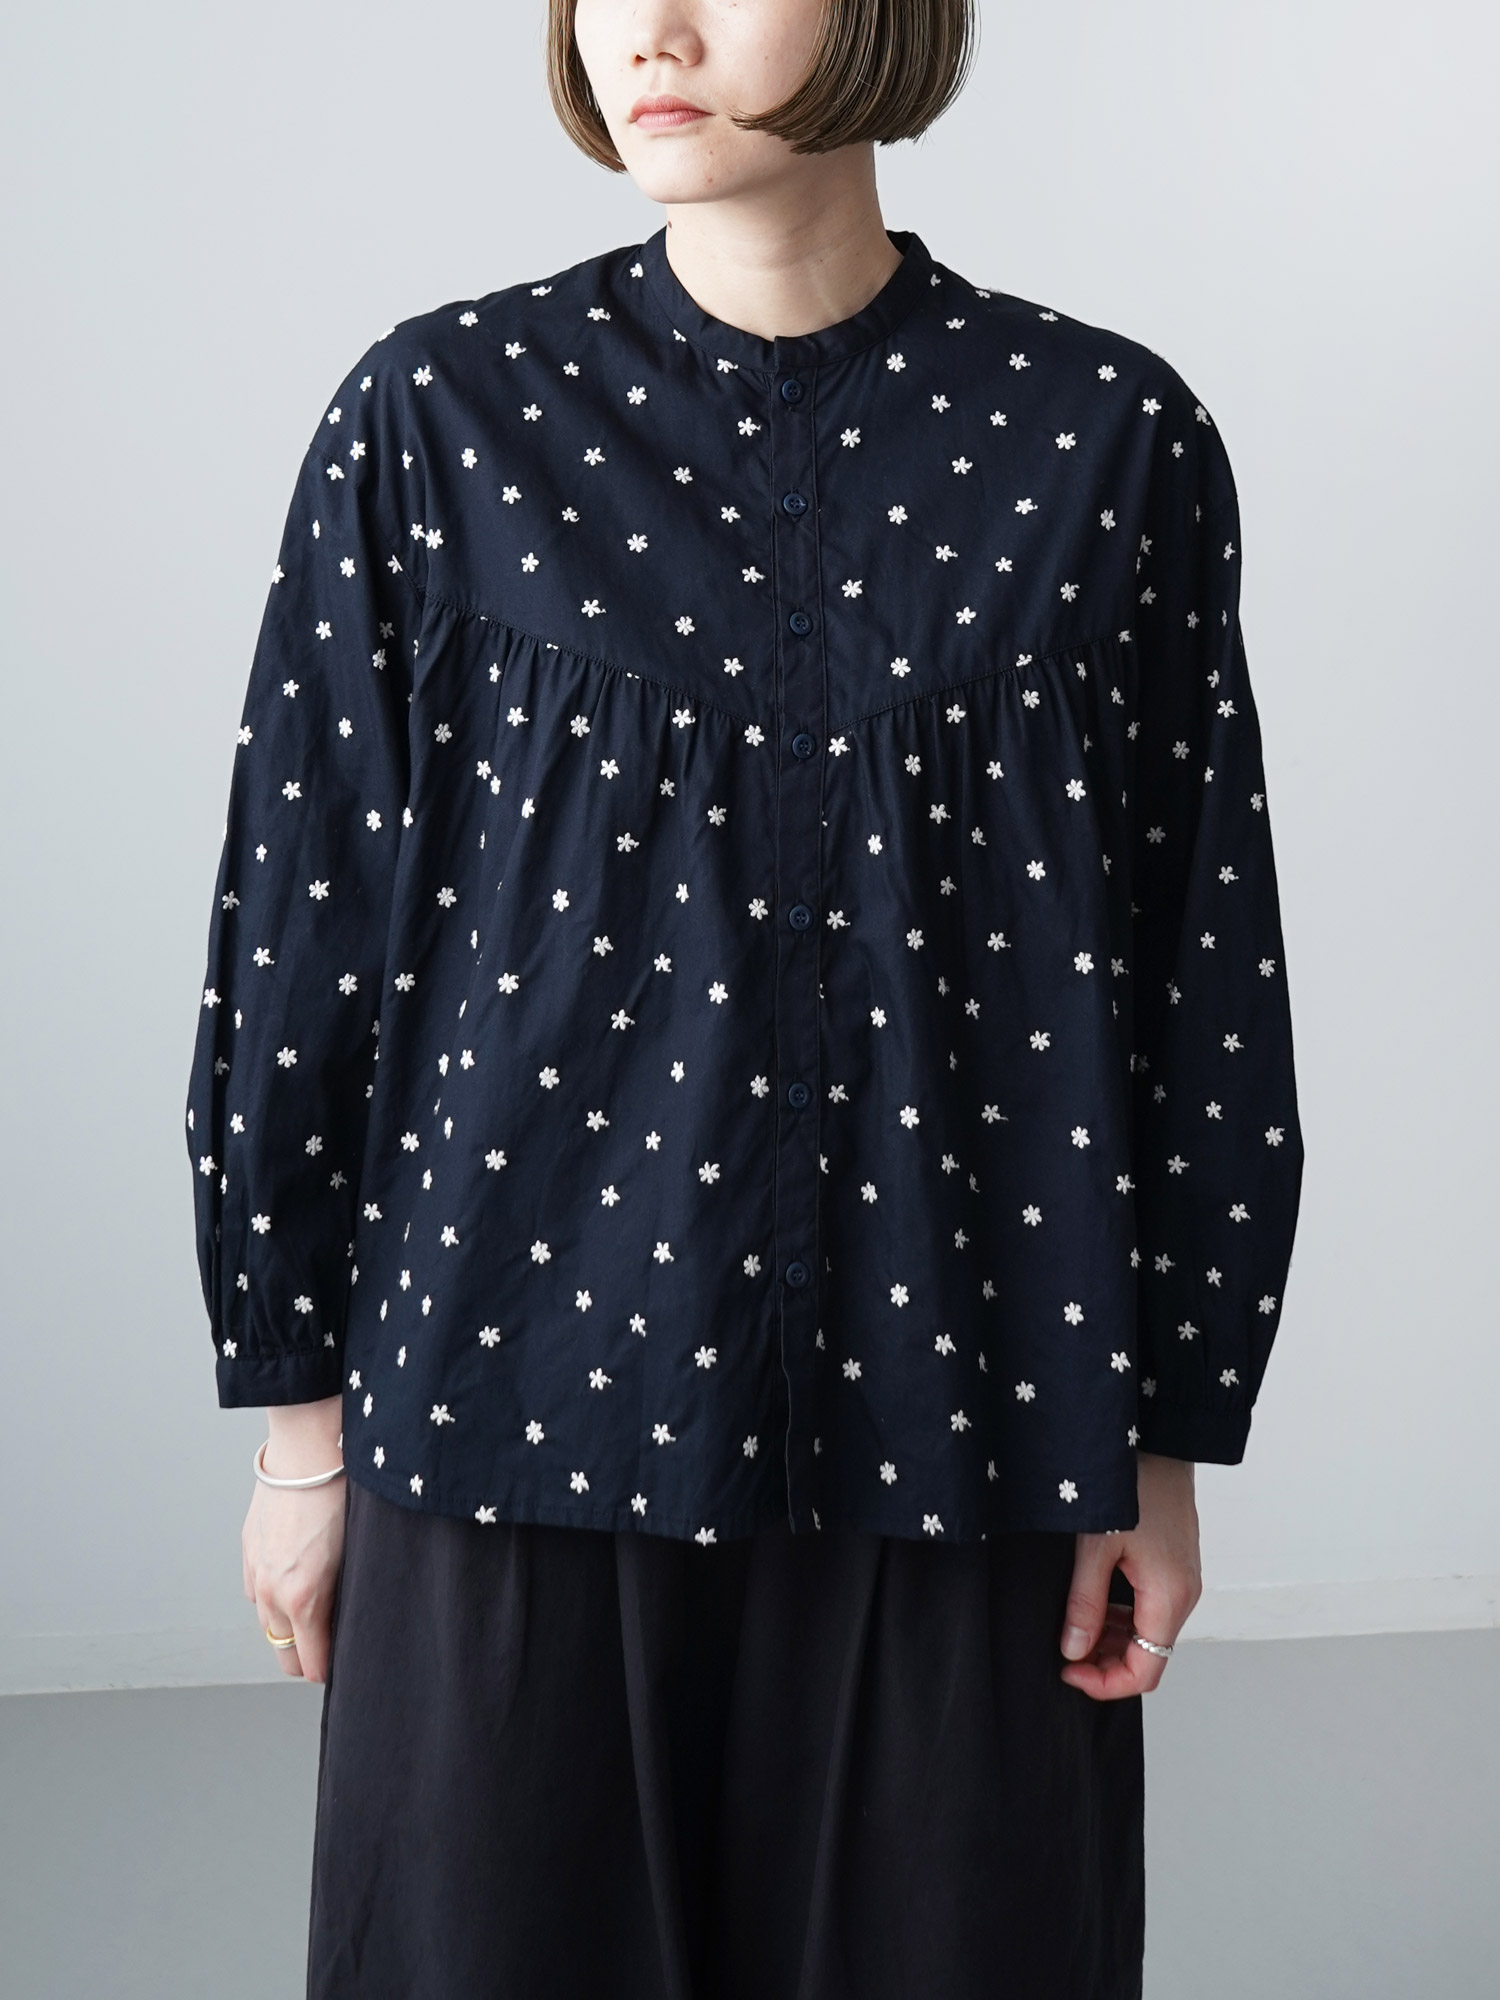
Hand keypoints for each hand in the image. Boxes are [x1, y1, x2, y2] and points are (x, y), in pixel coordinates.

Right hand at [241, 1396, 346, 1682]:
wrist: (308, 1451)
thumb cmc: (343, 1496)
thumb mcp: (357, 1552)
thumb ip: (349, 1594)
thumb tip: (356, 1619)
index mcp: (303, 1597)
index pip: (312, 1665)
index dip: (333, 1671)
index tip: (350, 1665)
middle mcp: (272, 1593)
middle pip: (285, 1656)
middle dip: (309, 1658)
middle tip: (337, 1647)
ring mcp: (256, 1573)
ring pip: (269, 1627)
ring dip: (290, 1629)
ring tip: (321, 1616)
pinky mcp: (249, 1553)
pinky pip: (258, 1595)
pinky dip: (275, 1599)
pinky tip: (298, 1582)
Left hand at [1058, 1452, 1201, 1700]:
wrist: (1160, 1439)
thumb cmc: (1132, 1483)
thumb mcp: (1096, 1545)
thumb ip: (1084, 1603)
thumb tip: (1074, 1651)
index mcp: (1169, 1597)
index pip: (1145, 1670)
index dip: (1105, 1684)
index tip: (1067, 1673)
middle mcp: (1184, 1595)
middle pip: (1148, 1655)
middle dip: (1106, 1664)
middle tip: (1064, 1654)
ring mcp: (1182, 1580)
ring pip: (1148, 1633)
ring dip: (1112, 1640)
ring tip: (1072, 1630)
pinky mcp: (1175, 1566)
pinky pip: (1150, 1608)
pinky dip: (1122, 1617)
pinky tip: (1092, 1605)